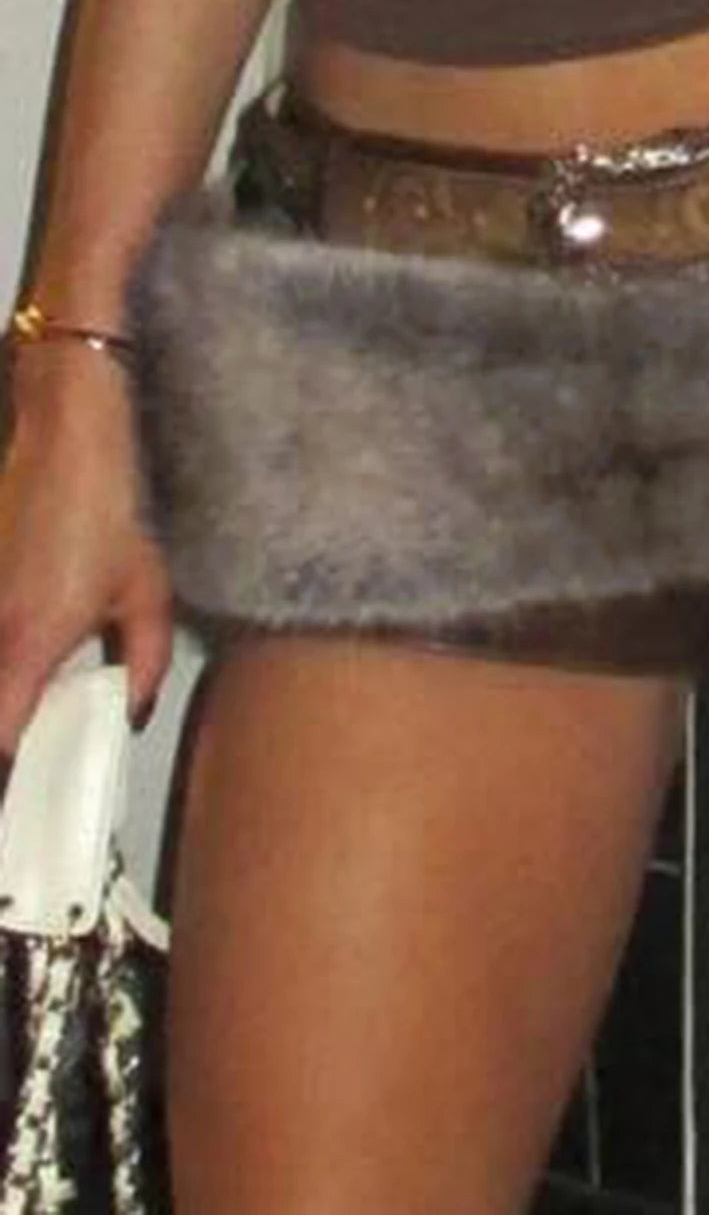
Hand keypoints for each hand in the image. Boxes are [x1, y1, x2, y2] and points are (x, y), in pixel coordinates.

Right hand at [0, 346, 172, 759]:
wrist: (67, 439)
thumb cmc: (108, 511)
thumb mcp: (146, 592)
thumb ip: (142, 663)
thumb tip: (129, 714)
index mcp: (28, 647)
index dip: (5, 785)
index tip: (20, 816)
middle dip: (6, 748)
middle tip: (25, 779)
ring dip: (6, 698)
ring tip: (26, 723)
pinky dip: (2, 669)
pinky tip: (20, 676)